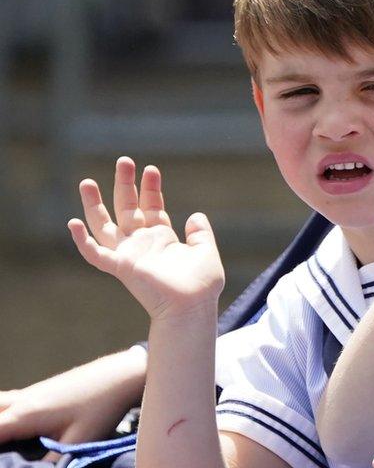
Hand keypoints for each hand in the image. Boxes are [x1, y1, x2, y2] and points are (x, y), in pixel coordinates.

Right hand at [0, 349, 146, 451]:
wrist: (120, 375)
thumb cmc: (100, 409)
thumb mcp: (76, 442)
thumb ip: (49, 463)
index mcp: (24, 415)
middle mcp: (21, 401)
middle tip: (1, 459)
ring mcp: (30, 393)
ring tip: (6, 444)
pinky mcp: (40, 390)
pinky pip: (8, 403)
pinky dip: (2, 414)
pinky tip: (11, 426)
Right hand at [67, 157, 224, 323]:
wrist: (192, 307)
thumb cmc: (201, 286)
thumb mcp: (205, 252)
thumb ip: (200, 234)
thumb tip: (196, 215)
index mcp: (162, 238)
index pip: (151, 207)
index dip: (150, 188)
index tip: (151, 169)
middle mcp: (142, 243)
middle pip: (127, 208)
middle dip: (124, 184)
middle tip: (124, 161)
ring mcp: (129, 254)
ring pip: (104, 226)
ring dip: (94, 205)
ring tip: (87, 182)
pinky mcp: (121, 267)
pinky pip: (95, 254)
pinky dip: (82, 241)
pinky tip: (73, 223)